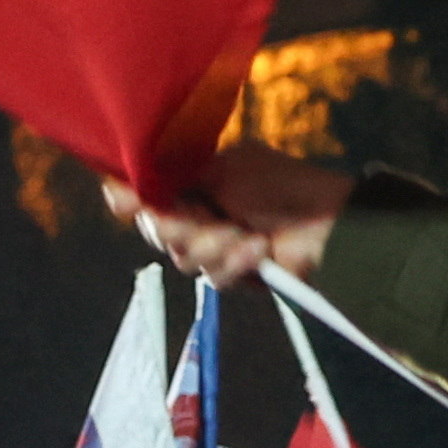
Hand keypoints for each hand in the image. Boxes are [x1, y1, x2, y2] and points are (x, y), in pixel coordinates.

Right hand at [102, 144, 352, 291]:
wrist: (330, 225)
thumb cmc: (283, 186)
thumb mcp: (224, 171)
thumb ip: (173, 177)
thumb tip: (117, 180)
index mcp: (198, 178)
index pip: (150, 191)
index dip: (133, 200)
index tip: (126, 201)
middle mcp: (203, 210)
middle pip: (158, 230)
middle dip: (179, 228)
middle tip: (201, 221)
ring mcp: (219, 243)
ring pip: (184, 258)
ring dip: (213, 246)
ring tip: (245, 236)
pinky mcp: (236, 272)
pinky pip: (214, 276)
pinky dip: (236, 263)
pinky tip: (260, 249)